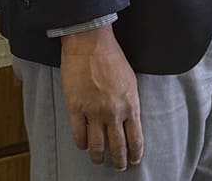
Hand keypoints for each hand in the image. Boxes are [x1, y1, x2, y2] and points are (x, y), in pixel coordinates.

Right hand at [60, 25, 142, 169]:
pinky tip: (84, 146)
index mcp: (130, 104)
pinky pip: (79, 134)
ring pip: (97, 145)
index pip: (136, 137)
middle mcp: (114, 112)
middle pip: (118, 146)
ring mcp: (94, 112)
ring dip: (99, 157)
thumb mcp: (131, 80)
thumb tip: (130, 119)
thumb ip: (130, 102)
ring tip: (100, 162)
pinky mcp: (76, 108)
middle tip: (120, 167)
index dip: (135, 153)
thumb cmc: (112, 58)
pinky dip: (82, 144)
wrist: (91, 45)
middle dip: (120, 161)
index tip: (135, 160)